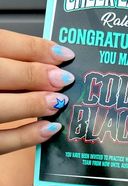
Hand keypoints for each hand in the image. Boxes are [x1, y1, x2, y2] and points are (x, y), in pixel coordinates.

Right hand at [0, 29, 74, 153]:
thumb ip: (14, 60)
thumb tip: (52, 63)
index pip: (2, 43)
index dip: (35, 48)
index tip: (64, 55)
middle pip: (0, 73)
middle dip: (35, 75)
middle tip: (64, 79)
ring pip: (0, 108)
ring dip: (33, 105)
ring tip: (58, 103)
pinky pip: (0, 142)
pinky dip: (26, 137)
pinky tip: (49, 128)